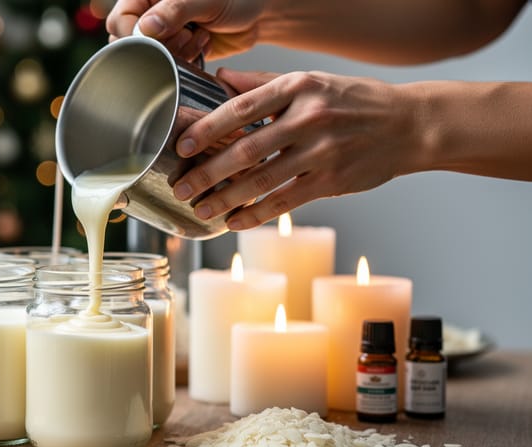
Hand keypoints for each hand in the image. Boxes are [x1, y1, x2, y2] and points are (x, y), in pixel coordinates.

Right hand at [105, 0, 266, 60]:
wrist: (259, 12)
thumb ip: (174, 11)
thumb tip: (145, 27)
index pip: (121, 20)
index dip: (135, 35)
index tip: (158, 39)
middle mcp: (151, 11)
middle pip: (131, 41)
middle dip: (160, 46)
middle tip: (184, 35)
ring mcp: (163, 31)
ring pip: (151, 56)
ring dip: (175, 53)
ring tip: (196, 37)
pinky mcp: (176, 48)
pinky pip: (169, 64)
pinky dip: (186, 58)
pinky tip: (202, 44)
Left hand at [171, 69, 423, 229]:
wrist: (410, 124)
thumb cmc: (354, 101)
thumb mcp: (311, 82)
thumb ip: (263, 84)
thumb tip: (220, 79)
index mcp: (298, 87)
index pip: (242, 107)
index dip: (208, 127)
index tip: (182, 145)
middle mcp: (308, 118)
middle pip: (246, 149)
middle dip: (207, 171)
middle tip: (182, 187)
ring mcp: (321, 151)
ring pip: (262, 179)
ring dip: (225, 198)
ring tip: (201, 209)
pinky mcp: (332, 180)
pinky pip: (285, 201)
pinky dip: (256, 213)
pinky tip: (235, 221)